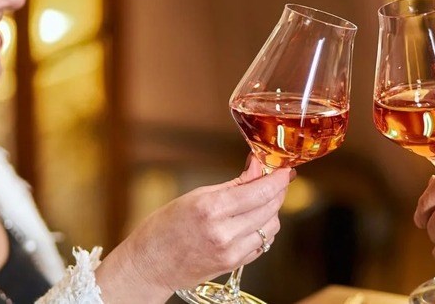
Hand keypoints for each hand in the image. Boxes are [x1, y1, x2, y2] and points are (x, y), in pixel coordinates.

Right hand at [97, 157, 292, 301]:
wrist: (149, 265)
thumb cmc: (163, 228)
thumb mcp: (196, 196)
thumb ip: (233, 184)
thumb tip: (258, 168)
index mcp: (212, 209)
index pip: (261, 191)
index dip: (278, 178)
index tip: (285, 169)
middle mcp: (225, 233)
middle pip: (270, 207)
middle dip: (277, 190)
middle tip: (275, 179)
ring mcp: (231, 252)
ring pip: (271, 226)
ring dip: (271, 210)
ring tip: (258, 200)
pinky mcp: (234, 265)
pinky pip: (262, 243)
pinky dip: (262, 228)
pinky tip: (252, 220)